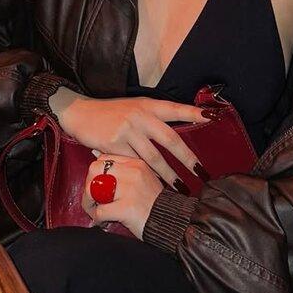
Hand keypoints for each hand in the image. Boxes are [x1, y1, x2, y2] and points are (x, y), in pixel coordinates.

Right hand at [53, 91, 210, 188]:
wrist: (79, 113)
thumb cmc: (110, 113)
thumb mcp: (133, 109)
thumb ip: (151, 119)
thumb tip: (173, 137)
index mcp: (147, 105)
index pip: (175, 108)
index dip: (193, 112)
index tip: (213, 116)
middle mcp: (140, 116)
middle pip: (170, 139)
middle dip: (187, 158)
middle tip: (201, 172)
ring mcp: (127, 130)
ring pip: (154, 157)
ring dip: (169, 174)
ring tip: (180, 187)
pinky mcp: (114, 144)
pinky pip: (134, 164)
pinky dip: (145, 176)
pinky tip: (151, 185)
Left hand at [81, 152, 163, 239]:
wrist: (172, 223)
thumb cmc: (155, 203)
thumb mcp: (144, 178)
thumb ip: (124, 169)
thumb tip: (96, 155)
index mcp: (136, 163)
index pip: (104, 158)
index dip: (96, 173)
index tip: (98, 186)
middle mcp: (133, 172)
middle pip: (94, 169)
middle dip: (89, 186)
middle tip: (93, 200)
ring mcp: (130, 189)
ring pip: (93, 190)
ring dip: (90, 204)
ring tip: (97, 213)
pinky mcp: (127, 208)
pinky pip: (100, 211)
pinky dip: (98, 219)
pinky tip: (104, 223)